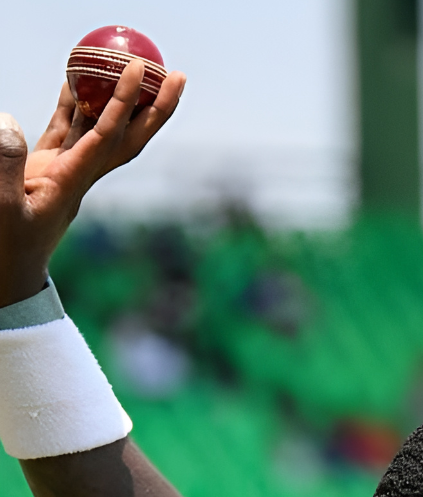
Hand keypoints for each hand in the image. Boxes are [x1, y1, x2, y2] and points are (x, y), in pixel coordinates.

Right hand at [0, 60, 185, 307]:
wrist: (6, 276)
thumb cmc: (4, 248)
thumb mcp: (1, 209)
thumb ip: (4, 166)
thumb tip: (8, 121)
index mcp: (74, 182)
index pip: (109, 136)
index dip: (126, 102)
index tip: (143, 72)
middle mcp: (80, 174)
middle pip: (126, 134)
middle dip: (152, 104)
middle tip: (173, 71)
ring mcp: (65, 172)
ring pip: (97, 126)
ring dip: (114, 96)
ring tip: (128, 62)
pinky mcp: (46, 171)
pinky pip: (67, 129)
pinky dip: (73, 103)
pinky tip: (75, 80)